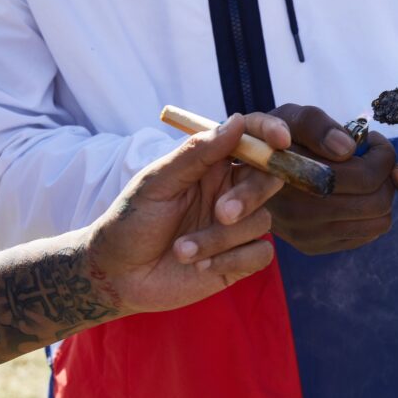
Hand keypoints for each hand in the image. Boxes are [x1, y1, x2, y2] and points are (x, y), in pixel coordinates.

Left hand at [86, 113, 288, 313]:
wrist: (117, 275)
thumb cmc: (132, 221)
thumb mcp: (158, 182)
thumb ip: (197, 153)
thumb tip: (238, 121)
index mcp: (212, 166)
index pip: (251, 141)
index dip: (270, 134)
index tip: (280, 140)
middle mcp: (230, 192)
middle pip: (268, 179)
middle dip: (251, 195)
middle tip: (222, 213)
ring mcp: (237, 227)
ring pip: (261, 221)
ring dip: (221, 238)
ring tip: (182, 250)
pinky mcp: (240, 259)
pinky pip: (261, 253)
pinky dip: (233, 260)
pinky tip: (202, 266)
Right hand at [266, 104, 396, 254]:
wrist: (246, 177)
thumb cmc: (275, 141)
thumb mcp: (289, 118)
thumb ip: (317, 125)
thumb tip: (347, 148)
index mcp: (296, 178)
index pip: (366, 176)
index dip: (382, 155)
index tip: (371, 141)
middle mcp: (301, 214)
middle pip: (377, 202)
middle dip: (385, 176)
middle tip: (373, 159)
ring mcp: (308, 235)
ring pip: (378, 223)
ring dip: (380, 195)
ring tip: (365, 176)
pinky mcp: (314, 247)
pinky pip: (365, 236)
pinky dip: (369, 214)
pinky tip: (353, 195)